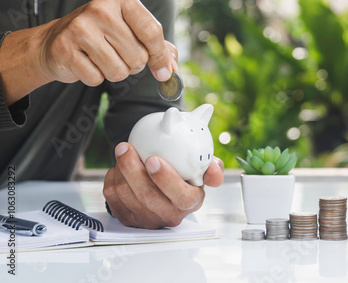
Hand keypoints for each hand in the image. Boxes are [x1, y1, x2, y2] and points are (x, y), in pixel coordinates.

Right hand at [0, 0, 177, 105]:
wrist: (56, 40)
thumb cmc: (101, 36)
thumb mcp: (131, 32)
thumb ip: (158, 47)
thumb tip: (172, 69)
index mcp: (122, 0)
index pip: (152, 31)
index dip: (160, 56)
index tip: (164, 72)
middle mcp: (100, 9)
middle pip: (138, 56)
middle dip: (133, 65)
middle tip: (118, 55)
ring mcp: (80, 28)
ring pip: (119, 71)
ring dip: (115, 73)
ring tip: (102, 59)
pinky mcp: (65, 49)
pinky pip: (97, 79)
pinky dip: (95, 78)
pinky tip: (86, 63)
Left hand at [103, 142, 223, 228]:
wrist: (163, 179)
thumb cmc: (183, 171)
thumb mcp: (201, 167)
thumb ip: (212, 168)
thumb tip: (215, 174)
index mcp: (190, 202)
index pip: (181, 196)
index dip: (165, 179)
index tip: (153, 159)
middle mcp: (169, 215)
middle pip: (147, 196)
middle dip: (133, 169)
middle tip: (126, 148)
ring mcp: (146, 219)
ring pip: (126, 194)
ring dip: (121, 169)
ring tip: (123, 151)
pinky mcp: (126, 218)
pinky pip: (112, 197)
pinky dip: (112, 177)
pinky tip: (119, 166)